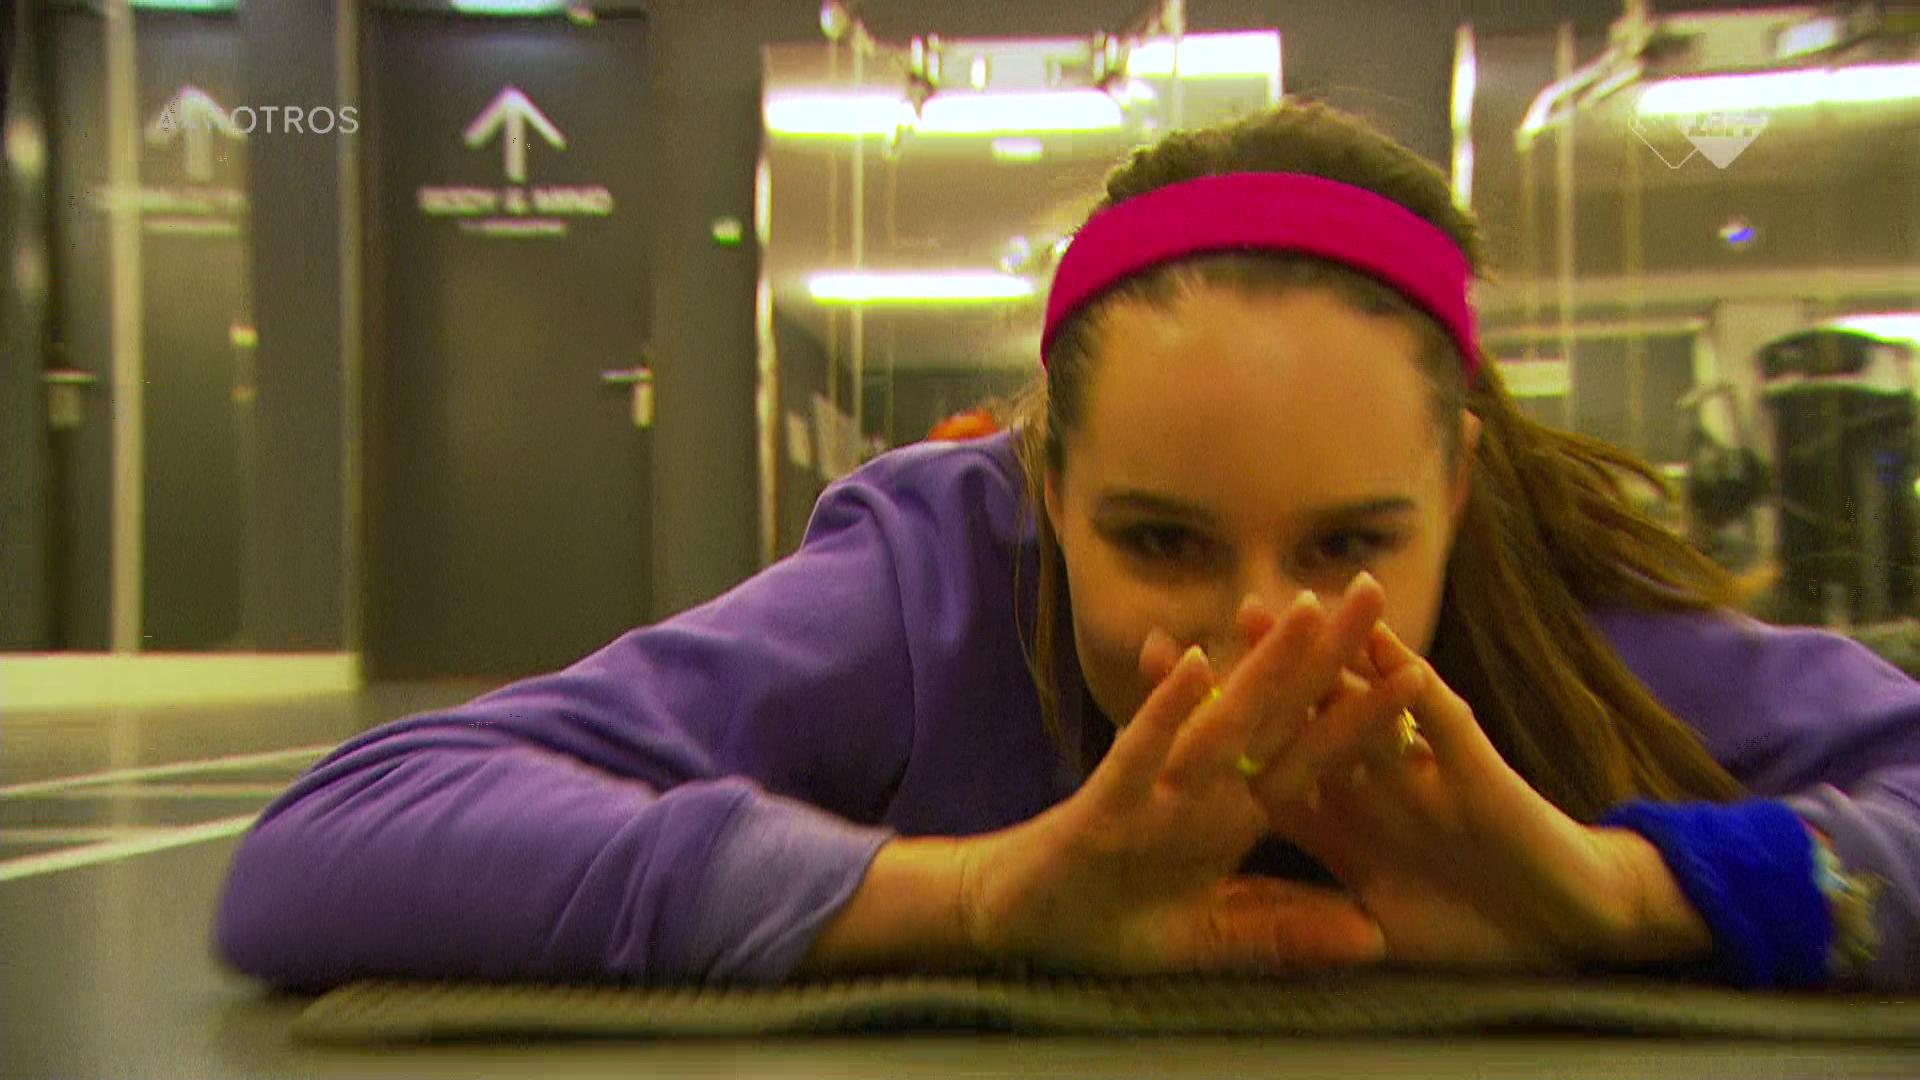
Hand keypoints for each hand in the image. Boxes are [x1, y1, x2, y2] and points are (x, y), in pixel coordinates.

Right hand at [954, 583, 1397, 974]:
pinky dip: (1168, 710)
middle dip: (1326, 655)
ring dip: (1261, 665)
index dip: (1363, 716)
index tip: (1419, 672)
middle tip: (1372, 588)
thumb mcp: (1215, 940)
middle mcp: (1205, 787)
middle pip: (1277, 713)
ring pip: (1222, 720)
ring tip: (1303, 611)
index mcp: (1236, 813)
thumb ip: (1286, 931)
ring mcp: (1158, 788)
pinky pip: (1144, 750)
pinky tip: (1195, 665)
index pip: (1312, 756)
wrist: (1022, 924)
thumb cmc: (1113, 920)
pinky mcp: (1109, 801)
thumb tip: (1374, 938)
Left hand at [1247, 610, 1712, 970]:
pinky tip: (1384, 642)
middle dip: (1265, 674)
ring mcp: (1421, 773)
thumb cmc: (1472, 927)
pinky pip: (1435, 720)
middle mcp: (1373, 785)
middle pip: (1306, 720)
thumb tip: (1234, 914)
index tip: (1172, 703)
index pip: (1264, 769)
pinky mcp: (1473, 772)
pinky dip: (1408, 684)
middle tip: (1223, 623)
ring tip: (1295, 606)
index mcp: (1340, 821)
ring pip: (1364, 704)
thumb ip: (1310, 919)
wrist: (1565, 931)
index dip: (1220, 740)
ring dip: (1334, 655)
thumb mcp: (1374, 929)